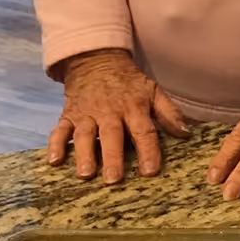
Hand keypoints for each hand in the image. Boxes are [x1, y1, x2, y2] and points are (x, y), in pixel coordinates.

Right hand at [50, 49, 190, 183]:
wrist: (97, 60)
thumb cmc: (129, 83)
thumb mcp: (152, 91)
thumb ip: (169, 112)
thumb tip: (186, 133)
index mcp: (133, 107)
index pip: (143, 130)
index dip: (148, 151)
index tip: (150, 171)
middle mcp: (109, 111)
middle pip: (111, 135)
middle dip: (113, 157)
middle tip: (114, 179)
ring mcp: (87, 114)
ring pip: (85, 135)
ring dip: (84, 154)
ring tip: (85, 174)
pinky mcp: (69, 115)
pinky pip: (60, 130)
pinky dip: (55, 145)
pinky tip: (54, 161)